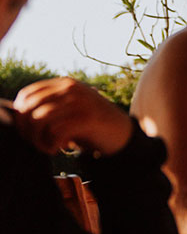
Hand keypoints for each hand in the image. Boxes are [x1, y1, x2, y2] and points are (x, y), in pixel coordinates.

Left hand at [13, 77, 131, 155]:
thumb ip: (49, 105)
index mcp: (65, 84)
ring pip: (39, 120)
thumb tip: (15, 113)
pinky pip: (55, 132)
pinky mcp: (87, 119)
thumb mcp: (70, 109)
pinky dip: (50, 145)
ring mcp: (80, 102)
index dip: (20, 114)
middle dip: (25, 129)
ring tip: (46, 147)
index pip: (28, 94)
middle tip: (35, 143)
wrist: (123, 134)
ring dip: (36, 139)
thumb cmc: (90, 125)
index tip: (26, 131)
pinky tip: (58, 150)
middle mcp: (71, 89)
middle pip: (30, 107)